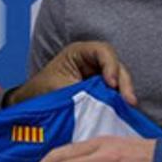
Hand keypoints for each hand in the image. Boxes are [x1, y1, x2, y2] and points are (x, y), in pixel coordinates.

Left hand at [14, 41, 136, 105]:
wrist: (32, 101)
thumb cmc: (41, 90)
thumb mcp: (60, 89)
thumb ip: (81, 92)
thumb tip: (102, 101)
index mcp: (79, 53)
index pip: (102, 51)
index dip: (110, 65)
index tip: (110, 84)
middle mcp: (92, 61)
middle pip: (116, 65)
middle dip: (123, 82)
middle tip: (128, 100)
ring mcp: (98, 74)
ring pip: (119, 79)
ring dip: (125, 92)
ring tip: (129, 106)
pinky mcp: (101, 89)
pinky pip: (115, 91)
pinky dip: (119, 99)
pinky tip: (124, 110)